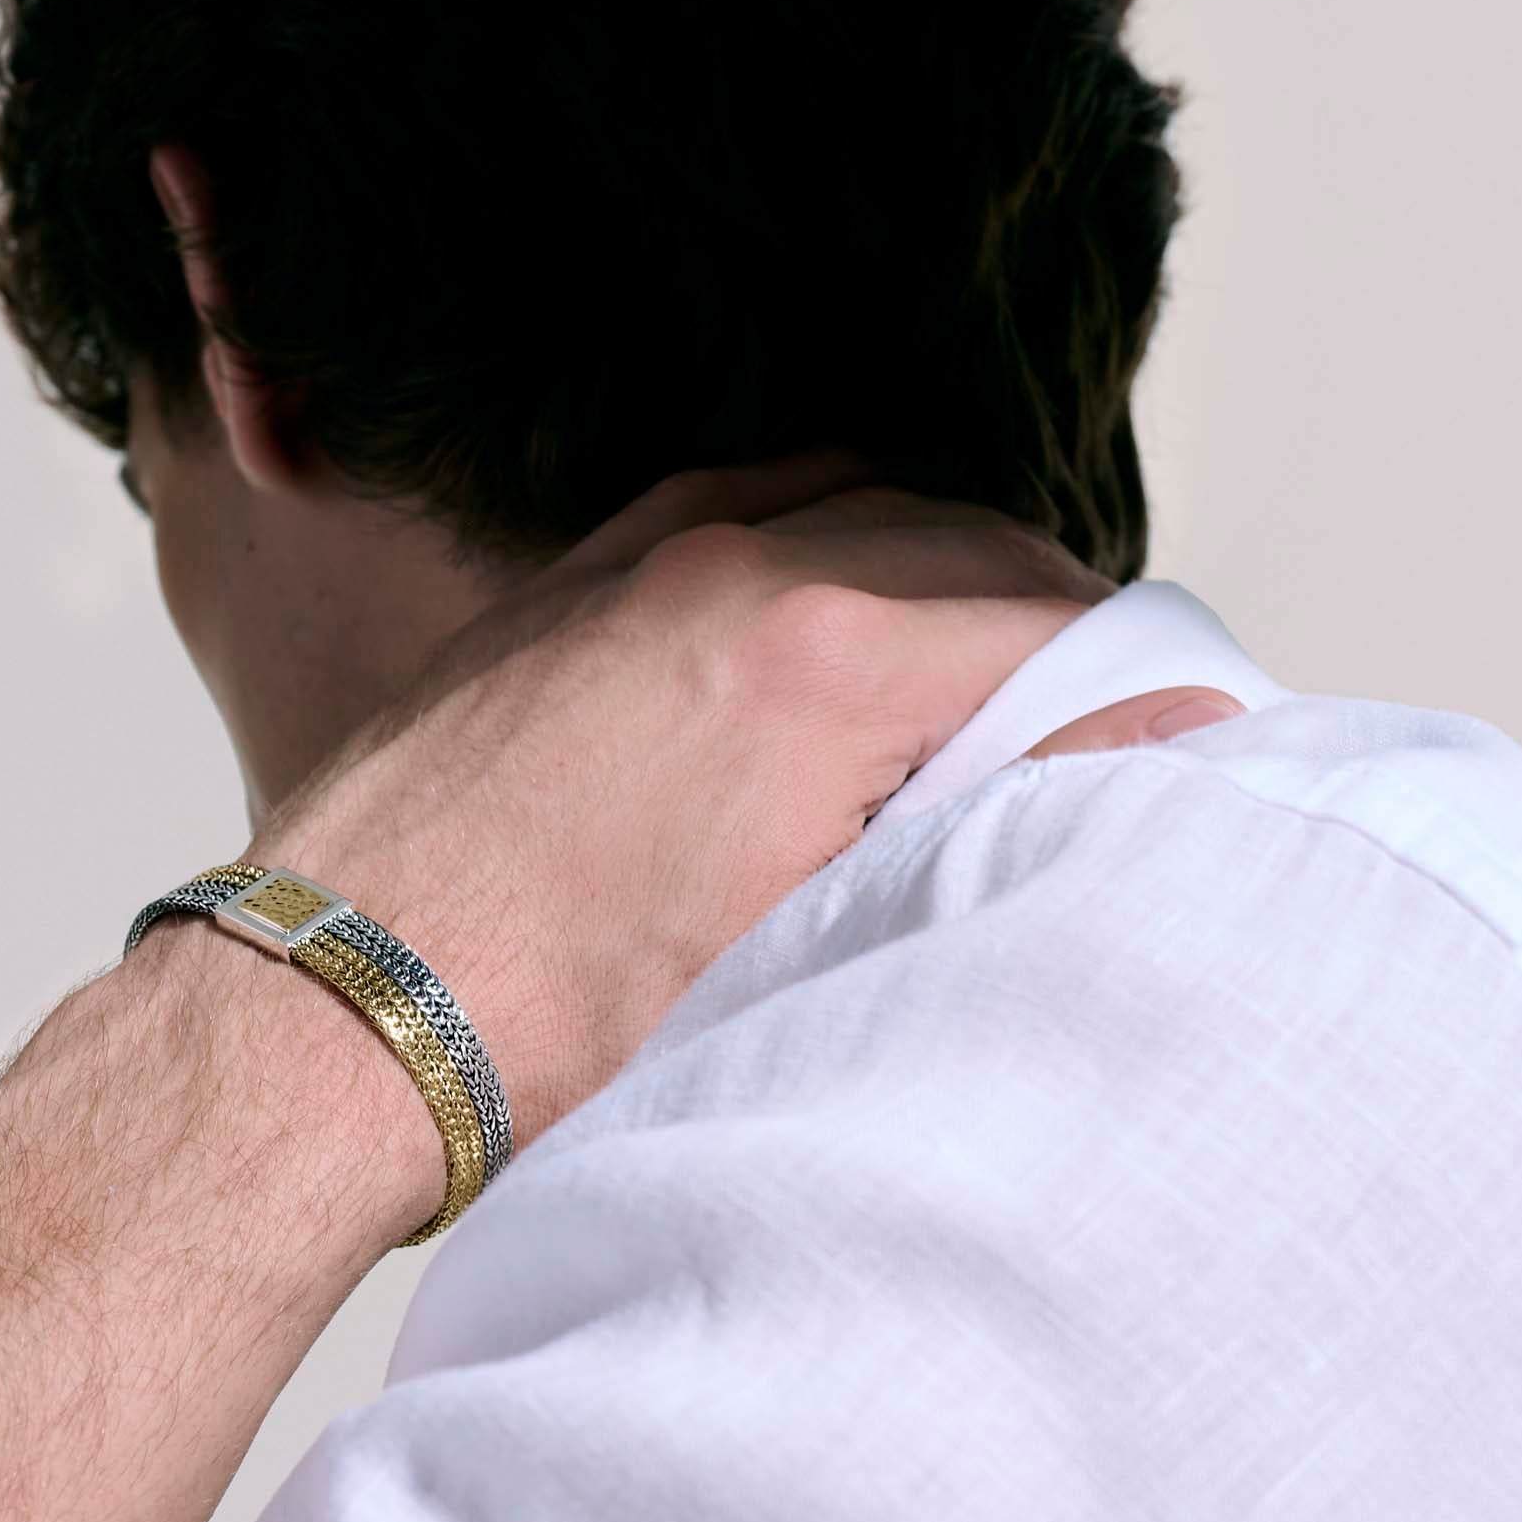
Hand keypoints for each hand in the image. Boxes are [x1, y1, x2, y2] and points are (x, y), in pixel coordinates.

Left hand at [249, 451, 1246, 1150]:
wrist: (339, 1010)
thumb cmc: (551, 1021)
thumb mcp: (798, 950)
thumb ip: (953, 841)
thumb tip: (1064, 796)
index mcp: (817, 661)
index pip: (1045, 634)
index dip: (1139, 685)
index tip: (1182, 726)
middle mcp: (735, 571)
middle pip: (966, 546)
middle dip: (1058, 617)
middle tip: (1099, 700)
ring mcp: (639, 559)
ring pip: (856, 499)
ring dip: (940, 561)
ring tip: (980, 649)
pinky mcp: (569, 582)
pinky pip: (735, 501)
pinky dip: (819, 530)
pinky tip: (833, 593)